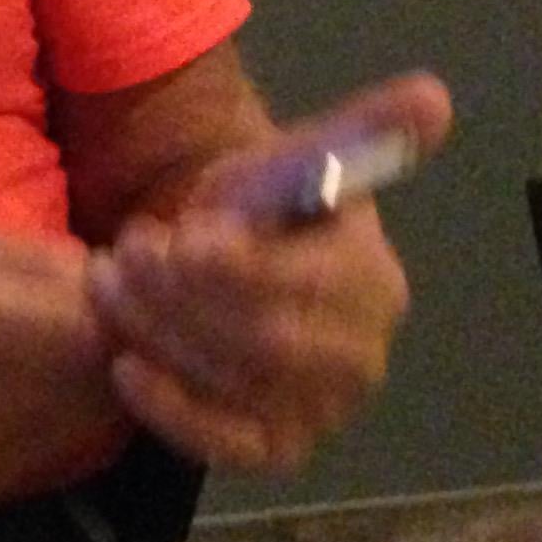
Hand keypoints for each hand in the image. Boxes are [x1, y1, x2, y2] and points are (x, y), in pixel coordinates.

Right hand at [0, 215, 128, 511]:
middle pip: (100, 380)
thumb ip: (30, 257)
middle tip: (105, 315)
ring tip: (65, 345)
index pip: (92, 326)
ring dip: (92, 381)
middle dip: (116, 345)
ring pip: (87, 421)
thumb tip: (119, 278)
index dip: (126, 305)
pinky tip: (28, 383)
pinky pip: (53, 449)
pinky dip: (58, 414)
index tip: (126, 283)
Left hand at [88, 73, 448, 471]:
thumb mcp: (292, 158)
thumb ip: (355, 130)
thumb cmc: (260, 210)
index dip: (234, 264)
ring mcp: (322, 409)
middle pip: (266, 340)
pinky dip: (174, 413)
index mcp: (374, 282)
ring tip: (108, 279)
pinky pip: (229, 447)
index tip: (178, 232)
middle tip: (126, 250)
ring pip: (236, 383)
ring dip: (159, 331)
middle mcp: (361, 357)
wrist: (224, 265)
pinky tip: (124, 368)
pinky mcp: (276, 444)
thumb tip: (433, 94)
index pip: (305, 285)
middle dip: (185, 296)